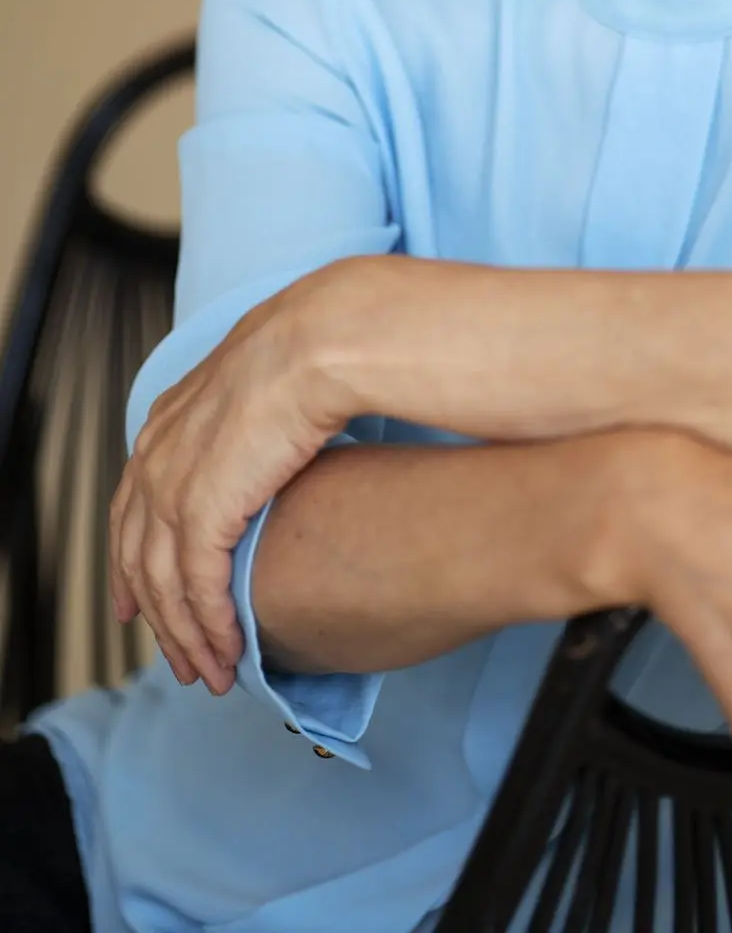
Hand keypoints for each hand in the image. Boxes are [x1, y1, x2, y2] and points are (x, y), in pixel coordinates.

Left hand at [108, 272, 353, 695]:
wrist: (320, 342)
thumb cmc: (310, 349)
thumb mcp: (257, 386)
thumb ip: (245, 421)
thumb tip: (273, 437)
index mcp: (164, 423)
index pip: (130, 509)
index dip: (131, 563)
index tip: (136, 603)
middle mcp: (154, 457)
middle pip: (136, 557)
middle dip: (155, 615)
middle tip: (179, 656)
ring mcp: (170, 486)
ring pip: (162, 585)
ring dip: (187, 636)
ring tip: (213, 672)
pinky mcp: (201, 513)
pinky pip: (197, 589)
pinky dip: (212, 626)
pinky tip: (231, 649)